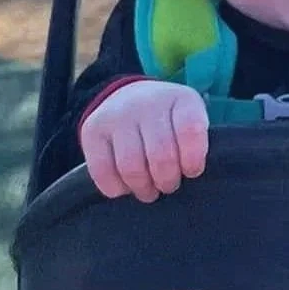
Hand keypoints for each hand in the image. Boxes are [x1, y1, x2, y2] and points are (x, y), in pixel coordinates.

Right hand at [81, 80, 209, 201]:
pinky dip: (117, 188)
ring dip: (143, 188)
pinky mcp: (92, 130)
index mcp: (181, 99)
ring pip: (131, 167)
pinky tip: (126, 186)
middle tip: (168, 185)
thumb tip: (189, 175)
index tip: (191, 171)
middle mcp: (148, 102)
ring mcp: (117, 114)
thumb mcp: (191, 121)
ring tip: (149, 190)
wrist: (129, 98)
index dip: (193, 161)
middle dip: (167, 181)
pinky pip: (103, 171)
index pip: (191, 131)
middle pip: (161, 156)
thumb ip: (196, 144)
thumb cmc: (169, 122)